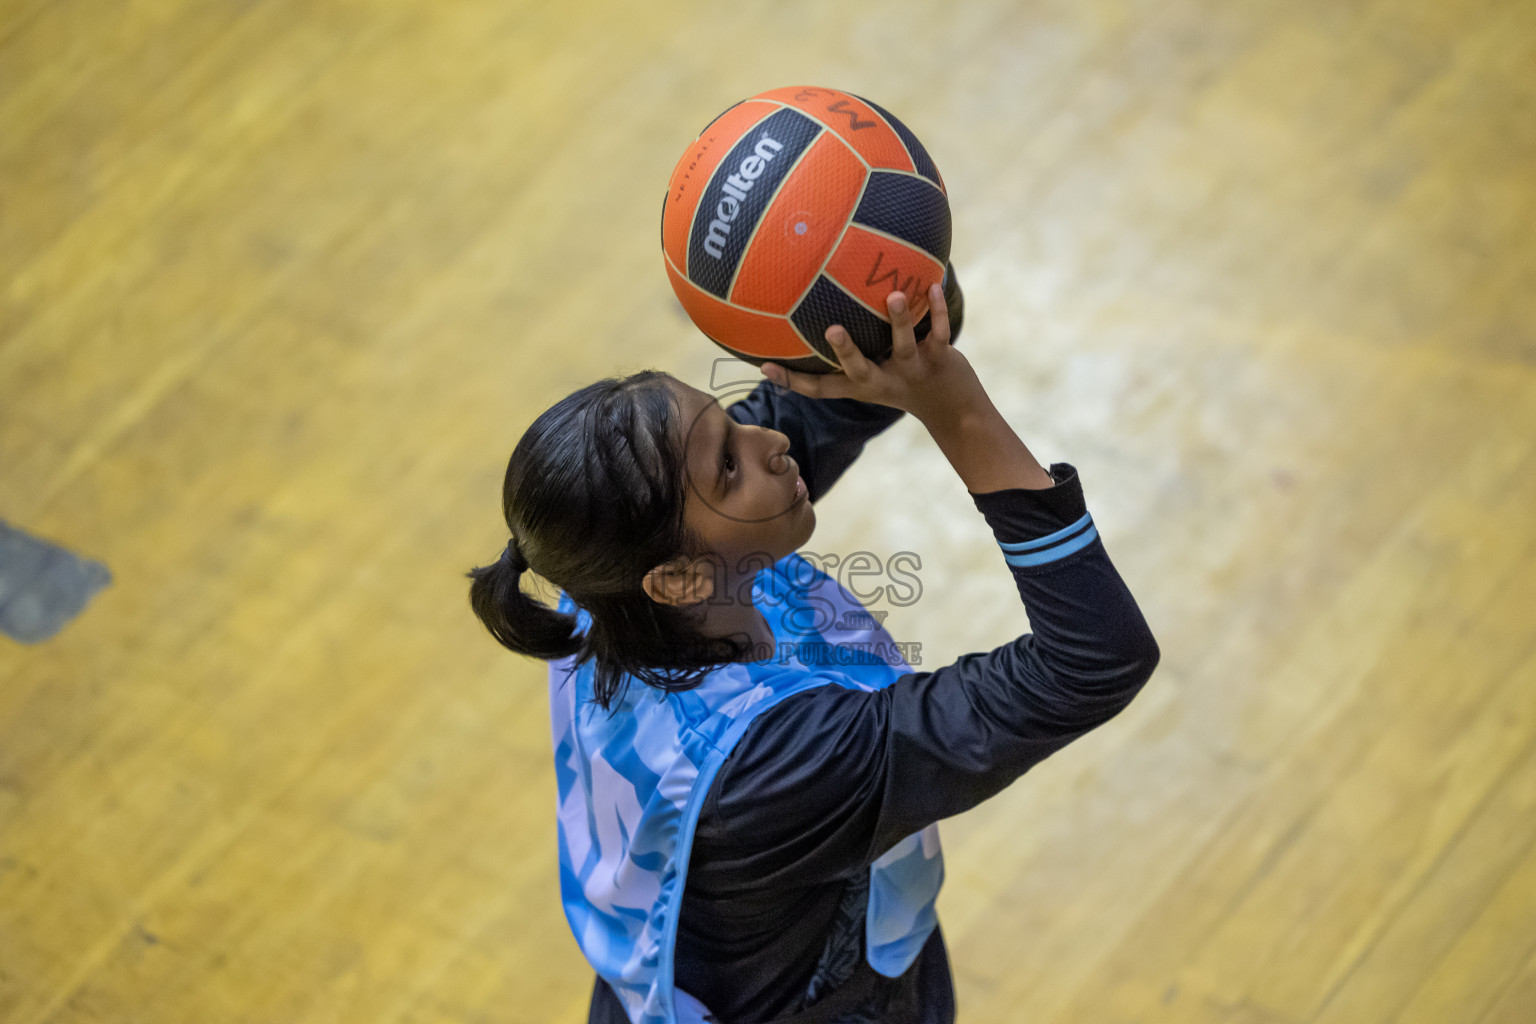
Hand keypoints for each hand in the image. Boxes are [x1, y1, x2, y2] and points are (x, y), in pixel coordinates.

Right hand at [760, 282, 986, 427]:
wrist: (953, 409)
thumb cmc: (904, 381)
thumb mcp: (875, 373)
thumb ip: (853, 351)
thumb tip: (824, 312)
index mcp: (860, 385)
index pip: (821, 388)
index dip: (792, 380)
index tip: (764, 366)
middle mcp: (882, 381)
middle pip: (859, 370)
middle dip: (845, 352)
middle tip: (831, 330)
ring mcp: (910, 371)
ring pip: (902, 347)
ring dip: (899, 321)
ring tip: (893, 295)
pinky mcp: (939, 360)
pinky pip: (937, 333)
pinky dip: (937, 311)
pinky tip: (935, 285)